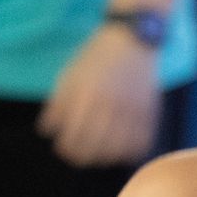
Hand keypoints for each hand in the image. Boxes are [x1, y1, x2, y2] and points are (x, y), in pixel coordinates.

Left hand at [39, 25, 162, 167]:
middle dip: (83, 157)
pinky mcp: (149, 110)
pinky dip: (130, 150)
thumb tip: (47, 132)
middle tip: (79, 154)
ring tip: (100, 152)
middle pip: (95, 149)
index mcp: (86, 95)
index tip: (63, 148)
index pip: (73, 138)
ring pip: (118, 150)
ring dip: (106, 157)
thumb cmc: (95, 58)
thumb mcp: (68, 75)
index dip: (65, 149)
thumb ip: (57, 104)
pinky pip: (141, 142)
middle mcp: (110, 105)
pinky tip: (121, 147)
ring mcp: (132, 109)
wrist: (132, 39)